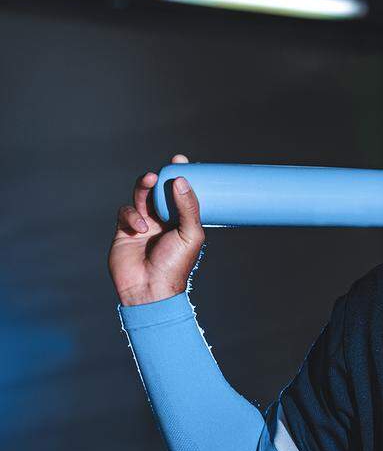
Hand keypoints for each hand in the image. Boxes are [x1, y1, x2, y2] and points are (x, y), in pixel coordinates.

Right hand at [108, 153, 205, 305]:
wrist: (150, 289)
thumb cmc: (175, 265)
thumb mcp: (190, 234)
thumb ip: (188, 207)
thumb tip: (181, 180)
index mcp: (182, 220)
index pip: (180, 193)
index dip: (180, 176)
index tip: (181, 160)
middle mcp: (163, 219)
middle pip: (158, 190)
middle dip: (159, 177)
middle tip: (164, 168)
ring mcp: (143, 223)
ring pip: (140, 196)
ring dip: (144, 187)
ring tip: (150, 181)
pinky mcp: (124, 229)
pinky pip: (125, 212)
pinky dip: (132, 215)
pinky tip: (141, 228)